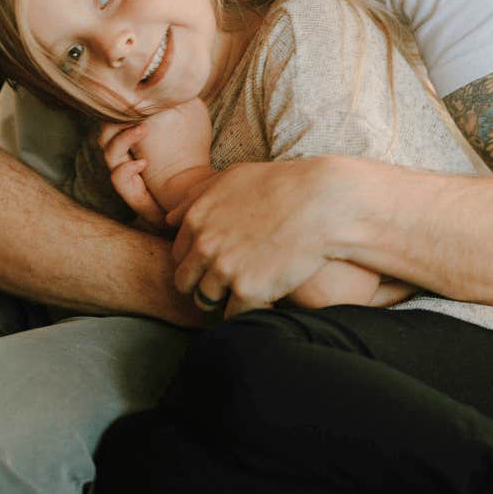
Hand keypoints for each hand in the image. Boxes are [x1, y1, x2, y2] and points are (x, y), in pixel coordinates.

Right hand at [99, 99, 212, 225]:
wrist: (194, 188)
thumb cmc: (189, 152)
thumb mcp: (189, 117)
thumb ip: (180, 98)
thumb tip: (179, 75)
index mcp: (135, 133)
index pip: (117, 114)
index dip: (120, 103)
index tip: (133, 89)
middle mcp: (126, 152)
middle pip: (105, 131)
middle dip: (116, 118)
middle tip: (136, 108)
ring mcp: (125, 171)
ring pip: (109, 152)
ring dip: (124, 139)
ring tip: (143, 130)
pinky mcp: (130, 192)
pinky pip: (118, 178)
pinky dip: (127, 170)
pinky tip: (143, 162)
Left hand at [167, 157, 348, 316]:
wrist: (322, 203)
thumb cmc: (281, 185)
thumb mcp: (232, 178)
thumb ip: (195, 197)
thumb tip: (170, 218)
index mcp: (196, 219)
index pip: (179, 255)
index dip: (198, 261)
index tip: (218, 261)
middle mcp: (204, 245)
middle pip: (185, 283)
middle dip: (203, 284)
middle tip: (230, 281)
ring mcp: (224, 270)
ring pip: (206, 301)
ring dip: (224, 300)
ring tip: (248, 289)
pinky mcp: (248, 290)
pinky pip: (234, 315)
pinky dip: (247, 310)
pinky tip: (264, 299)